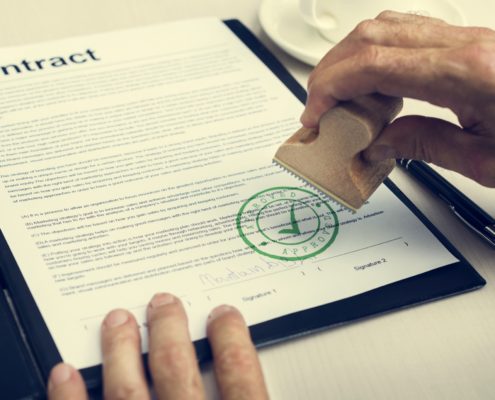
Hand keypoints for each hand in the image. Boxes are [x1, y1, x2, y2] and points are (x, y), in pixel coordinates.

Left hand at [47, 293, 268, 398]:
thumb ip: (257, 398)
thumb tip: (289, 387)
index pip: (239, 373)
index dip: (232, 337)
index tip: (224, 316)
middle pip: (177, 367)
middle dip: (169, 328)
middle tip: (164, 301)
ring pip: (127, 388)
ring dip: (119, 348)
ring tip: (117, 319)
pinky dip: (70, 396)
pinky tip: (63, 373)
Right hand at [300, 11, 494, 186]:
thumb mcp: (486, 163)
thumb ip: (422, 147)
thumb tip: (379, 143)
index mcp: (468, 74)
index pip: (373, 63)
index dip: (331, 86)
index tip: (316, 113)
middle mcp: (465, 45)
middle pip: (372, 35)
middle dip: (331, 70)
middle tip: (320, 106)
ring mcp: (467, 38)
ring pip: (386, 27)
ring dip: (350, 59)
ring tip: (341, 97)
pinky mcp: (468, 42)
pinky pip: (406, 34)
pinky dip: (375, 55)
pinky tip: (373, 84)